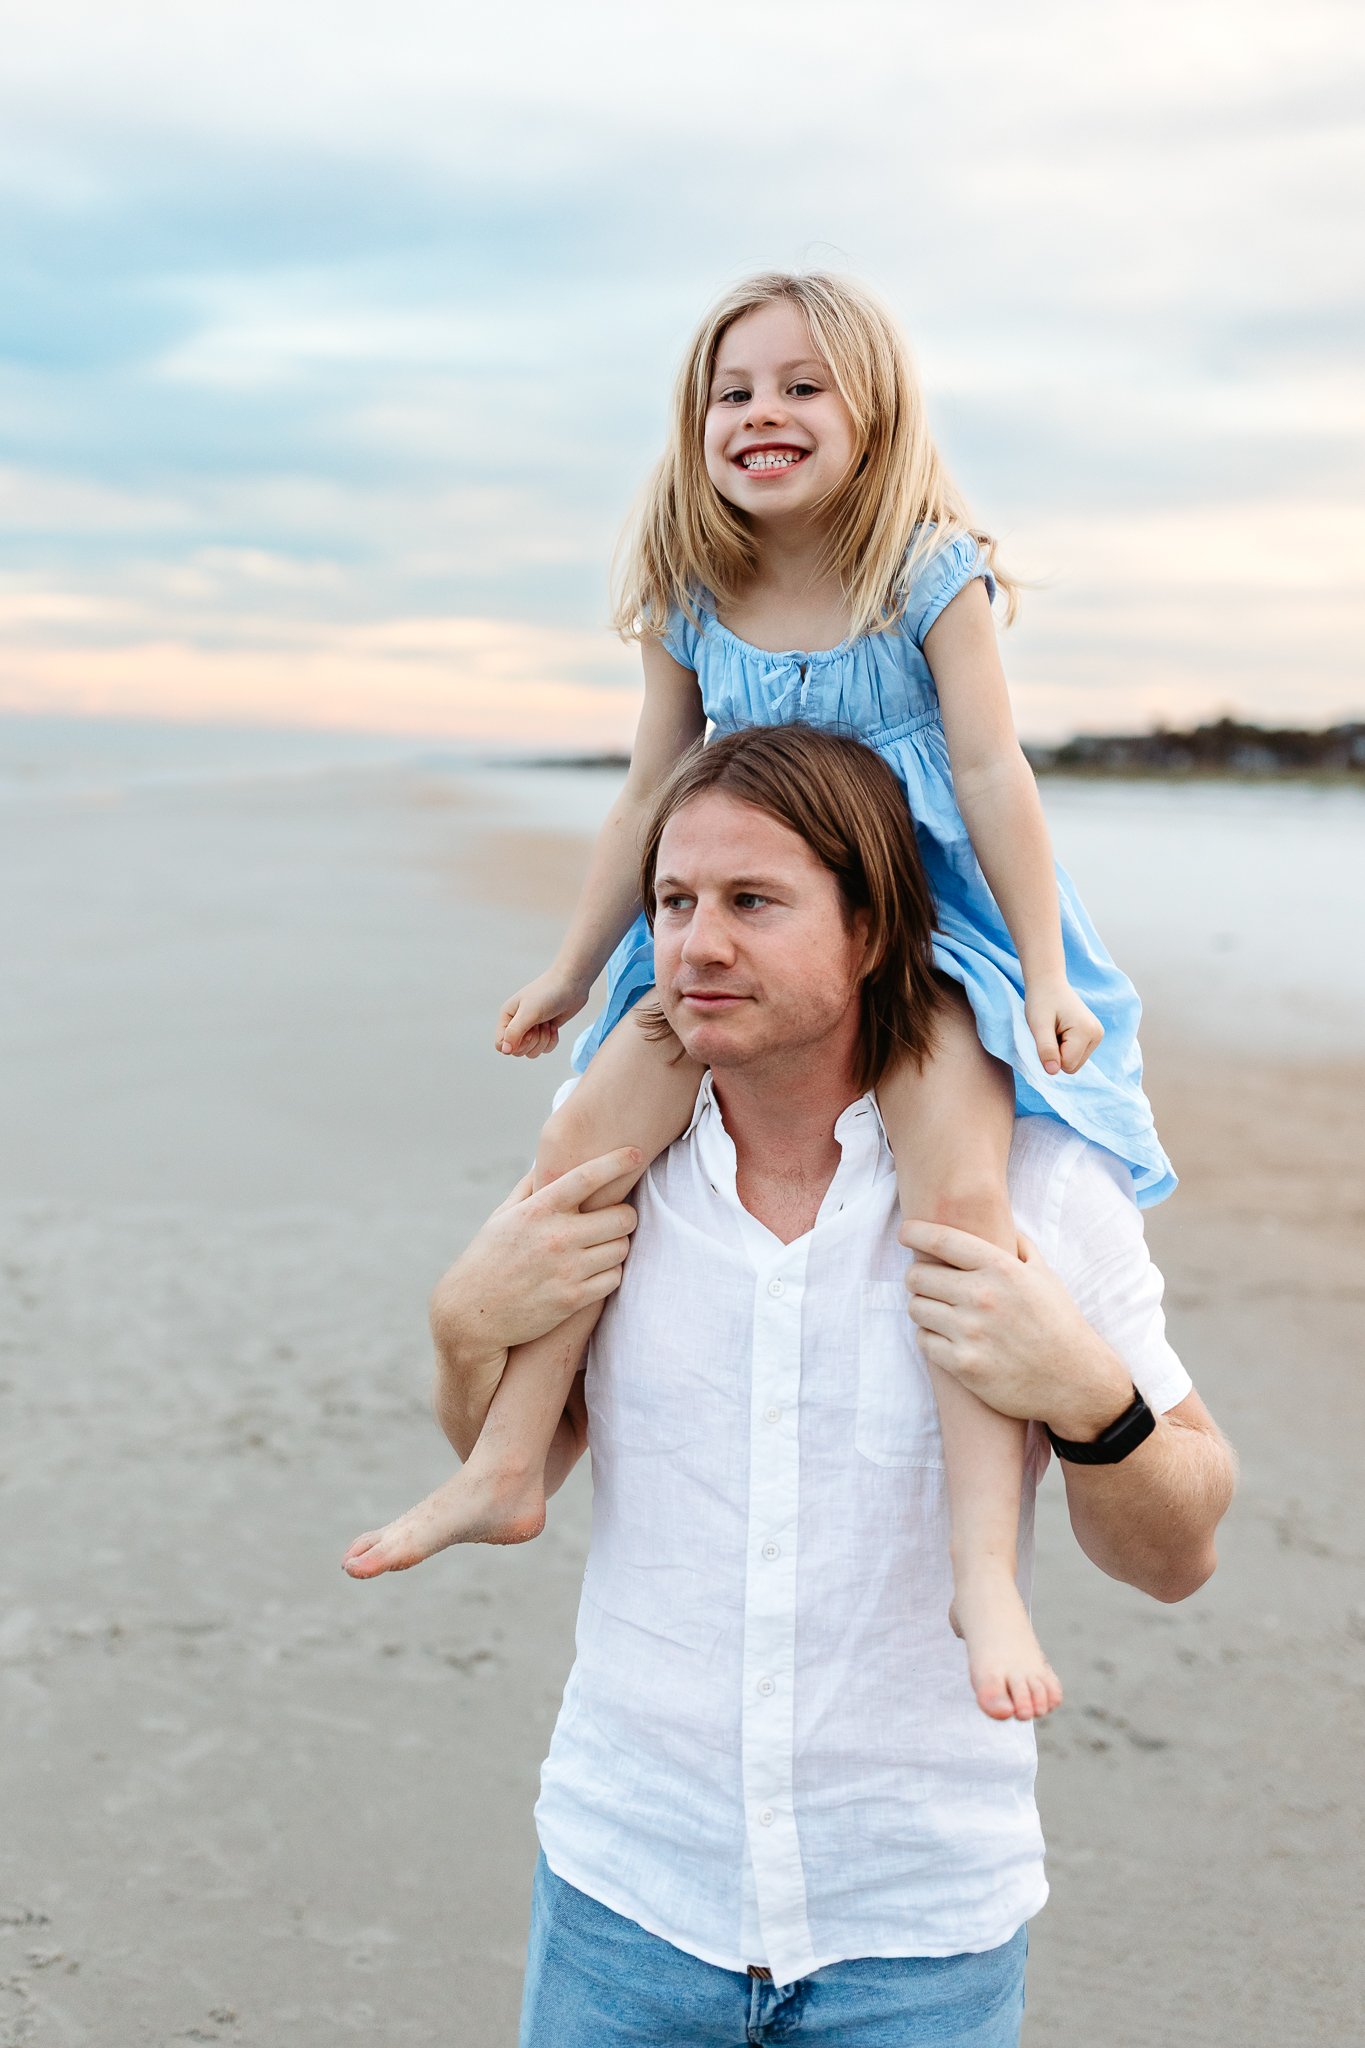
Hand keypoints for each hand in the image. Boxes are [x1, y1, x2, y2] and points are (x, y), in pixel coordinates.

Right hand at [429, 1148, 640, 1364]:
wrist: (472, 1314)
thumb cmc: (488, 1258)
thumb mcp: (502, 1217)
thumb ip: (529, 1187)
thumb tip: (549, 1158)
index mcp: (538, 1210)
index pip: (587, 1177)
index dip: (617, 1162)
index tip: (635, 1153)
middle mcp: (556, 1236)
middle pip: (621, 1217)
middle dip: (624, 1215)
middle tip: (617, 1218)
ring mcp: (567, 1269)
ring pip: (622, 1248)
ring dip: (618, 1246)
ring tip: (603, 1246)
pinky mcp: (573, 1299)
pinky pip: (614, 1278)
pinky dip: (610, 1273)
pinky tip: (596, 1271)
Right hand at [496, 964, 592, 1057]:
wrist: (571, 984)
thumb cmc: (548, 993)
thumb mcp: (529, 1012)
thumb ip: (514, 1032)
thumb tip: (505, 1051)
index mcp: (507, 1017)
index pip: (501, 1044)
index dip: (514, 1044)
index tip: (527, 1031)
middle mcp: (517, 1024)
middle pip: (518, 1051)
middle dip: (532, 1041)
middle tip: (539, 1025)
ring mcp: (532, 1028)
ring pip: (532, 1052)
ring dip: (543, 1040)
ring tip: (547, 1024)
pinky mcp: (545, 1031)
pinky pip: (545, 1048)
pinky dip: (552, 1040)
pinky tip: (554, 1026)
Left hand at [898, 1219, 1130, 1436]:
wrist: (1074, 1380)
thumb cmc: (1059, 1323)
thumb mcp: (1045, 1276)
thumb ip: (1019, 1246)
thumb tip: (999, 1222)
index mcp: (1001, 1268)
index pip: (942, 1240)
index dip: (915, 1232)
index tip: (905, 1233)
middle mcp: (983, 1296)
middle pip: (917, 1276)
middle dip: (918, 1278)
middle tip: (927, 1284)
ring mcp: (971, 1332)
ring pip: (916, 1308)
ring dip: (923, 1308)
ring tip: (939, 1312)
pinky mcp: (963, 1364)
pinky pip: (924, 1341)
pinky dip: (930, 1338)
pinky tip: (947, 1338)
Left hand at [1024, 977, 1103, 1075]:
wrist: (1048, 984)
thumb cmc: (1041, 1002)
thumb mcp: (1038, 1025)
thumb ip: (1046, 1049)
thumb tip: (1053, 1072)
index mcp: (1087, 1031)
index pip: (1067, 1065)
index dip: (1051, 1054)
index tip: (1048, 1032)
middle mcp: (1097, 1035)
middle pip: (1072, 1066)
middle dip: (1057, 1053)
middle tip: (1051, 1031)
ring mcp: (1097, 1036)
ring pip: (1073, 1063)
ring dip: (1060, 1050)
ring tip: (1056, 1029)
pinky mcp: (1094, 1036)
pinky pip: (1075, 1056)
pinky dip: (1064, 1047)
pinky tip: (1061, 1030)